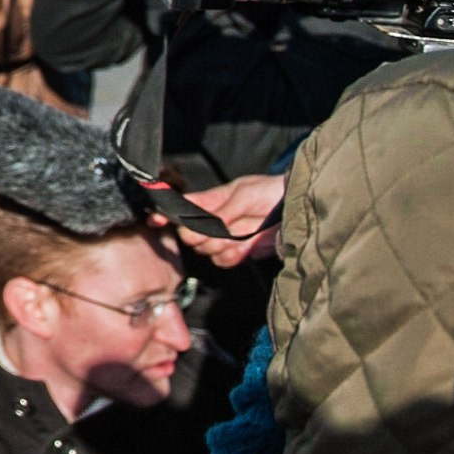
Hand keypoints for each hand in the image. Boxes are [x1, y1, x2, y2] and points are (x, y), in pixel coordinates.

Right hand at [157, 172, 283, 266]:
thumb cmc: (271, 192)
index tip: (156, 220)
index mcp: (211, 201)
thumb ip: (224, 210)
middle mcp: (214, 221)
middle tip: (218, 231)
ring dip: (219, 246)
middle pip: (190, 235)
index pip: (182, 207)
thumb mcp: (246, 194)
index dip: (166, 214)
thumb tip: (204, 226)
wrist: (297, 208)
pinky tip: (243, 248)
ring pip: (206, 250)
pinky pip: (223, 261)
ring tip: (238, 237)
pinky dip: (231, 257)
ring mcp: (226, 238)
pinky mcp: (239, 252)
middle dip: (199, 236)